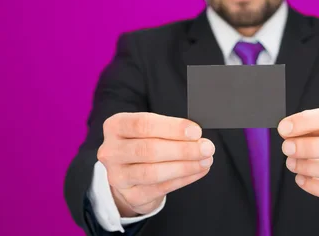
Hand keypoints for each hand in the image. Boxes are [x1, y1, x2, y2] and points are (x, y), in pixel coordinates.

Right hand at [97, 112, 214, 216]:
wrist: (130, 174)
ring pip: (153, 172)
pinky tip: (199, 171)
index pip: (143, 124)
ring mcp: (118, 176)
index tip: (196, 131)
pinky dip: (184, 179)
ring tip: (205, 160)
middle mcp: (111, 151)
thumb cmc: (145, 143)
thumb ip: (169, 129)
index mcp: (115, 126)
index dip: (172, 128)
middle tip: (207, 147)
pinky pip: (161, 188)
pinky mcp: (131, 195)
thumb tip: (196, 134)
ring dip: (185, 166)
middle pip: (148, 150)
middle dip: (182, 149)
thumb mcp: (151, 130)